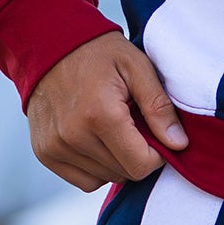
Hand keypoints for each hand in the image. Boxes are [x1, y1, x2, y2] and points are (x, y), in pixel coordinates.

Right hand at [26, 33, 187, 191]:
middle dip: (136, 153)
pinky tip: (97, 138)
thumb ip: (159, 107)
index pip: (140, 165)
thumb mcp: (137, 67)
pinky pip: (84, 180)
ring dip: (117, 160)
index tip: (155, 132)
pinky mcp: (44, 153)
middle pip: (124, 173)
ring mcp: (55, 147)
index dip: (157, 153)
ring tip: (113, 126)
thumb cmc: (100, 52)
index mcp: (100, 114)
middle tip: (134, 123)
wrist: (50, 44)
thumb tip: (179, 144)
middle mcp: (73, 136)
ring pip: (105, 178)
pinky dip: (97, 167)